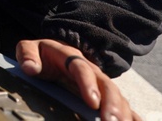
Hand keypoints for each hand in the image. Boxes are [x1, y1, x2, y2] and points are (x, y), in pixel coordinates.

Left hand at [15, 39, 140, 120]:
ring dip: (124, 113)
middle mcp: (92, 71)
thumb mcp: (30, 49)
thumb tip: (30, 67)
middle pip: (107, 86)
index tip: (92, 102)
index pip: (82, 70)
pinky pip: (124, 106)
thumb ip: (27, 55)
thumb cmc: (42, 54)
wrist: (56, 51)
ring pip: (118, 97)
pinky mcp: (106, 96)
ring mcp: (101, 84)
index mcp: (71, 58)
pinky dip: (133, 116)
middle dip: (112, 104)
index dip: (88, 85)